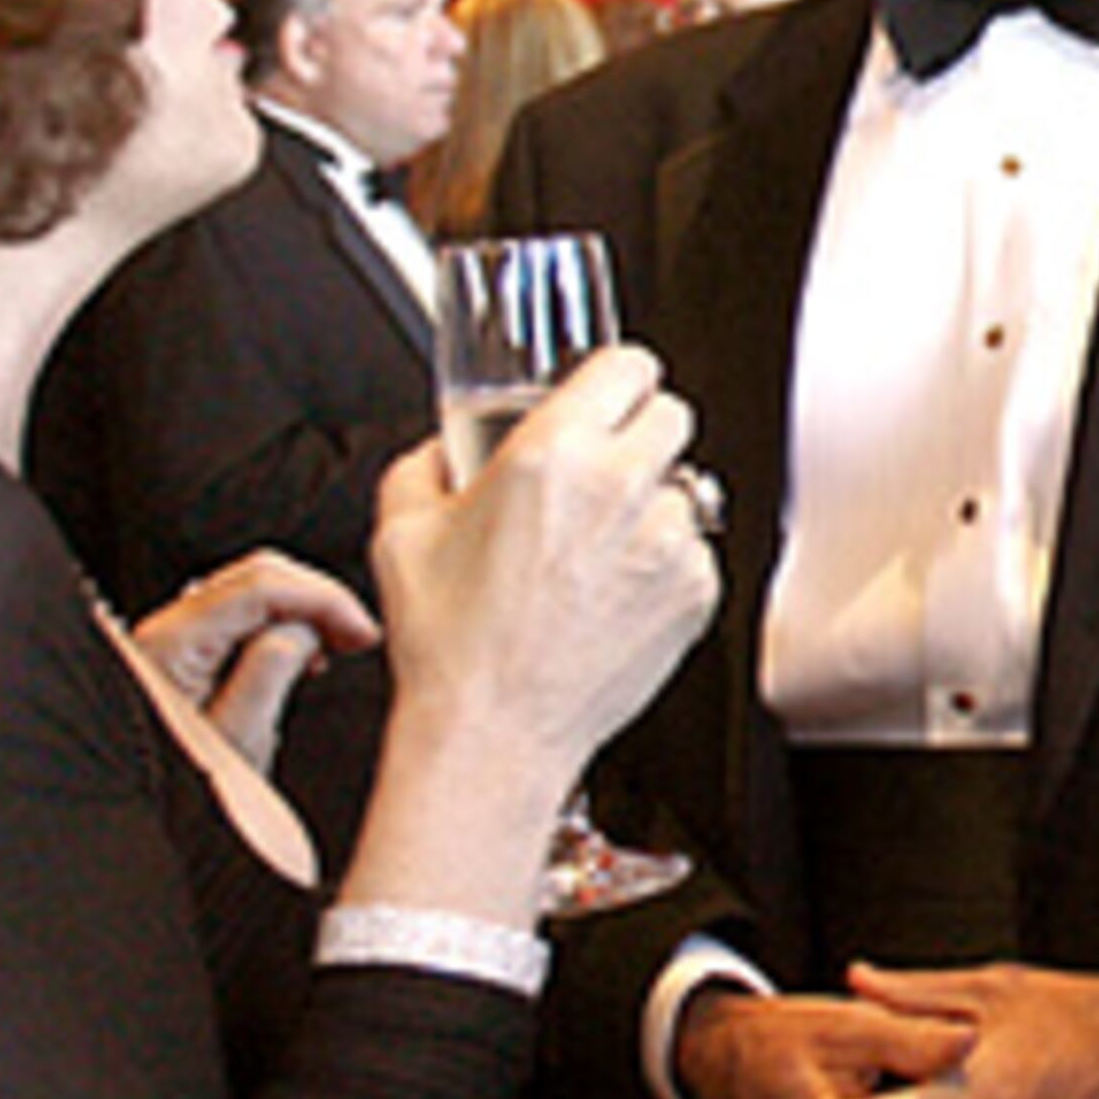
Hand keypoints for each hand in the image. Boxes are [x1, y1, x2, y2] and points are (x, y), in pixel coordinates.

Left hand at [127, 550, 377, 772]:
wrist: (154, 822)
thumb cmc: (187, 791)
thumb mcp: (239, 737)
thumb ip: (272, 668)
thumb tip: (307, 627)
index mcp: (174, 643)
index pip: (259, 586)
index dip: (322, 599)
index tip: (362, 628)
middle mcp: (169, 628)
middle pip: (257, 575)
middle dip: (317, 597)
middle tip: (358, 633)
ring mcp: (178, 636)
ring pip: (254, 590)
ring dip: (304, 609)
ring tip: (338, 644)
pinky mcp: (190, 651)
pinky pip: (244, 614)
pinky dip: (284, 623)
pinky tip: (305, 652)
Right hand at [370, 345, 718, 795]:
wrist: (492, 733)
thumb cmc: (448, 644)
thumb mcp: (402, 532)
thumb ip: (424, 466)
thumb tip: (443, 449)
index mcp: (552, 454)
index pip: (629, 365)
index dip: (617, 379)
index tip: (607, 395)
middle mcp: (621, 487)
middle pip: (672, 414)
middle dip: (640, 433)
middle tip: (605, 468)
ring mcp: (667, 541)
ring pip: (688, 486)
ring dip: (653, 503)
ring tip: (599, 549)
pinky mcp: (695, 591)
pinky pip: (696, 551)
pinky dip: (666, 563)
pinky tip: (614, 594)